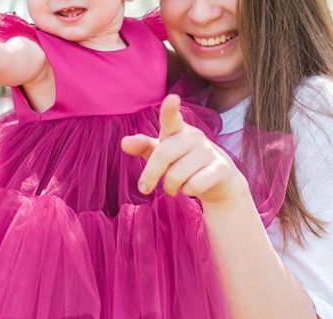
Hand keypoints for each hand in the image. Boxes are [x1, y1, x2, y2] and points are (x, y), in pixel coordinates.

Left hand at [122, 94, 248, 205]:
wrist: (219, 179)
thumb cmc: (183, 162)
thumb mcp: (161, 153)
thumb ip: (143, 146)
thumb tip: (124, 143)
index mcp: (177, 130)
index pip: (171, 118)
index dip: (170, 109)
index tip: (172, 99)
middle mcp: (194, 136)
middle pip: (163, 156)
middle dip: (150, 176)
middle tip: (145, 188)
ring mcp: (209, 151)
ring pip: (176, 176)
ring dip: (170, 187)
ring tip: (176, 186)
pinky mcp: (221, 168)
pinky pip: (194, 186)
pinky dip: (188, 192)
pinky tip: (193, 187)